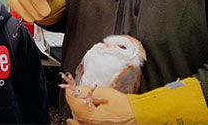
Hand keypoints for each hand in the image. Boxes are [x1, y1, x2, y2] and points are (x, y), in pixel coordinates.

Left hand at [66, 78, 207, 124]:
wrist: (139, 115)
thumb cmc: (127, 106)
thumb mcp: (107, 93)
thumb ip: (90, 91)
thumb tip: (77, 89)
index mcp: (94, 116)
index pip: (74, 103)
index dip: (69, 93)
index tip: (67, 86)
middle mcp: (93, 124)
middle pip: (75, 112)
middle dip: (74, 101)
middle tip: (73, 91)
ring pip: (79, 120)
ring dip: (76, 110)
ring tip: (76, 100)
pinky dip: (78, 122)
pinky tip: (72, 120)